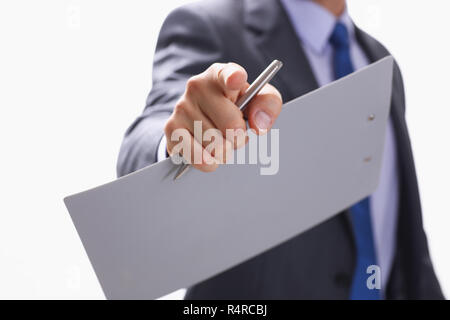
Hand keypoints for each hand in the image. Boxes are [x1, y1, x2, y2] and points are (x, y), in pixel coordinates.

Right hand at [164, 62, 281, 171]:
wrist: (206, 118)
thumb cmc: (236, 107)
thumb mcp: (257, 100)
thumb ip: (268, 105)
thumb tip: (258, 125)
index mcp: (221, 75)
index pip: (227, 73)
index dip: (233, 77)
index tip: (236, 80)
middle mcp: (197, 87)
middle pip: (231, 126)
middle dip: (239, 137)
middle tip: (236, 132)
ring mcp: (181, 108)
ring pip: (216, 146)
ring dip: (225, 151)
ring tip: (221, 140)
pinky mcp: (171, 130)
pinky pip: (199, 158)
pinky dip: (210, 162)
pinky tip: (209, 152)